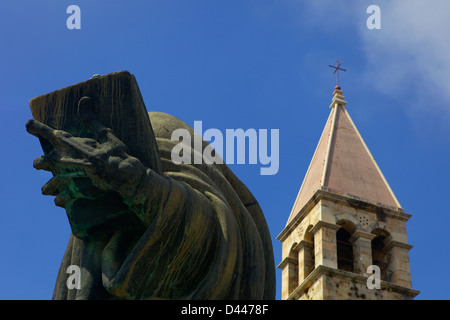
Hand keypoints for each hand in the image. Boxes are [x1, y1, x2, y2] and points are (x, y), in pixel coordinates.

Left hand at [26, 97, 146, 207]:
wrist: (126, 174)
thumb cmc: (117, 152)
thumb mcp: (105, 133)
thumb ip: (90, 118)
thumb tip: (84, 99)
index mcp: (72, 144)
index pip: (49, 133)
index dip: (37, 128)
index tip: (29, 124)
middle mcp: (66, 160)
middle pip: (40, 162)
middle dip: (42, 163)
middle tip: (44, 164)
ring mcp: (69, 178)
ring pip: (48, 186)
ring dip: (51, 186)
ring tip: (54, 187)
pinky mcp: (76, 192)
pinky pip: (60, 199)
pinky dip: (63, 199)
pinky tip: (65, 198)